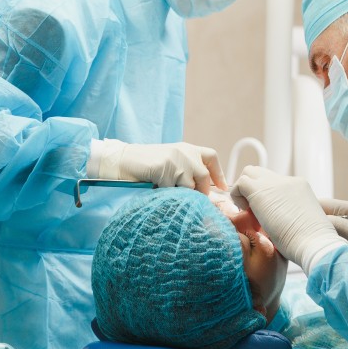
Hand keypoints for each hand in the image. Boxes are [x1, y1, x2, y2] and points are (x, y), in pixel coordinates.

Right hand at [101, 141, 225, 191]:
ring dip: (184, 195)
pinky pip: (174, 190)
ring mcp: (174, 159)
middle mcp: (184, 152)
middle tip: (193, 200)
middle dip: (201, 191)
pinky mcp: (164, 168)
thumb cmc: (148, 164)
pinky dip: (169, 195)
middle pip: (204, 176)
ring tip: (173, 195)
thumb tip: (208, 191)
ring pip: (190, 185)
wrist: (124, 159)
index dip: (219, 173)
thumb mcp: (172, 161)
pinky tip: (161, 193)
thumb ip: (188, 170)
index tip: (223, 188)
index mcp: (187, 148)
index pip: (211, 156)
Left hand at [231, 166, 346, 270]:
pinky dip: (237, 197)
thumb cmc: (310, 242)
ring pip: (249, 173)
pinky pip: (240, 183)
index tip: (264, 214)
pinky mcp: (260, 190)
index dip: (265, 197)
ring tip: (249, 213)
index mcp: (299, 187)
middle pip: (260, 173)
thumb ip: (290, 214)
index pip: (275, 183)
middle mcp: (288, 180)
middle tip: (252, 211)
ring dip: (244, 192)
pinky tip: (246, 214)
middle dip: (251, 189)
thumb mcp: (302, 222)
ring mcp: (274, 183)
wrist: (314, 242)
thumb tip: (277, 221)